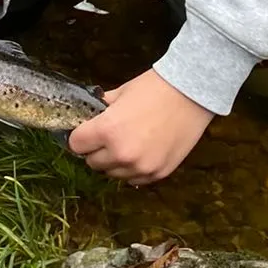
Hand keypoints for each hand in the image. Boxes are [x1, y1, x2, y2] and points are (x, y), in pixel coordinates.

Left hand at [67, 69, 213, 184]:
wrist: (191, 93)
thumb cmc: (155, 88)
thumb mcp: (120, 93)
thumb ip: (101, 109)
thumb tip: (87, 117)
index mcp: (108, 131)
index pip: (76, 145)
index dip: (80, 136)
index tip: (86, 132)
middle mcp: (122, 154)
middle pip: (92, 163)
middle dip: (96, 150)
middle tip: (108, 136)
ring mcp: (141, 167)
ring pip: (113, 174)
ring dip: (115, 162)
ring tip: (129, 142)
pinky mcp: (157, 174)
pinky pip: (134, 179)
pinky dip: (134, 168)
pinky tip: (143, 150)